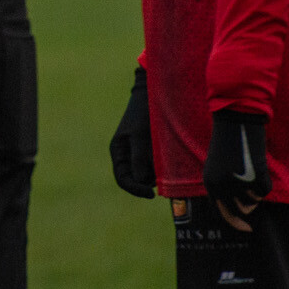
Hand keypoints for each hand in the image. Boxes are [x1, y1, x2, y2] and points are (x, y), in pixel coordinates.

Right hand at [108, 65, 154, 197]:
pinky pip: (156, 165)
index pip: (123, 180)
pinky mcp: (152, 149)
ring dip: (158, 173)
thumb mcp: (140, 135)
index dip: (136, 189)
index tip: (151, 194)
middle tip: (163, 175)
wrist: (152, 94)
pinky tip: (170, 156)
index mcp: (118, 151)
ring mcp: (140, 152)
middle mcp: (127, 155)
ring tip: (166, 160)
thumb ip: (139, 157)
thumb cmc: (143, 113)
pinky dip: (163, 166)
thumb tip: (141, 181)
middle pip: (136, 179)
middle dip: (149, 181)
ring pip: (148, 174)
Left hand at [203, 109, 270, 231]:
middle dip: (247, 212)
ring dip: (254, 191)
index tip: (246, 229)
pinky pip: (264, 190)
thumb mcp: (216, 169)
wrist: (234, 124)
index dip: (234, 222)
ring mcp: (240, 183)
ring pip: (254, 201)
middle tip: (251, 218)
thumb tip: (238, 212)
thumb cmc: (226, 146)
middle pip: (240, 211)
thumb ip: (222, 189)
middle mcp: (223, 187)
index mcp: (210, 184)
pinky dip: (264, 182)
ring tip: (249, 172)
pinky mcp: (255, 177)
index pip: (221, 213)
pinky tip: (258, 167)